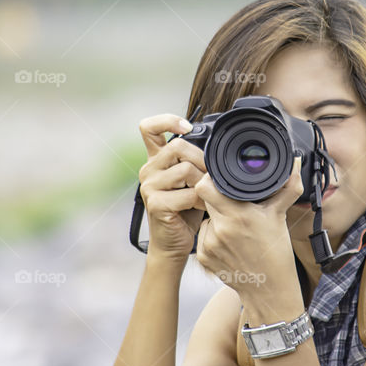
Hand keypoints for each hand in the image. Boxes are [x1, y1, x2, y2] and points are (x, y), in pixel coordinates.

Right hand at [137, 113, 207, 263]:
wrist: (173, 244)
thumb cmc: (185, 212)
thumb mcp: (189, 181)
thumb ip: (193, 162)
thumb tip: (217, 145)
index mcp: (156, 160)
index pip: (149, 128)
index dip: (168, 120)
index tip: (187, 127)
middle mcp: (148, 170)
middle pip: (177, 146)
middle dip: (201, 159)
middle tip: (209, 176)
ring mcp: (149, 186)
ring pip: (185, 169)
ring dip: (203, 182)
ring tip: (205, 194)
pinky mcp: (155, 203)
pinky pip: (187, 193)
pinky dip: (201, 200)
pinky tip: (202, 207)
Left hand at [193, 154, 304, 299]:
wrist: (268, 290)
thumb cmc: (276, 253)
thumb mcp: (281, 217)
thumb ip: (288, 187)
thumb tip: (296, 163)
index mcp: (239, 215)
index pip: (206, 186)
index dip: (209, 179)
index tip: (218, 178)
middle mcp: (221, 229)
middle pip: (205, 199)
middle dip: (216, 196)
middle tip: (230, 199)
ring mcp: (209, 244)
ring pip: (206, 217)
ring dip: (216, 216)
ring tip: (234, 225)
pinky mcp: (203, 257)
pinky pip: (204, 236)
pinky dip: (213, 235)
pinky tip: (229, 241)